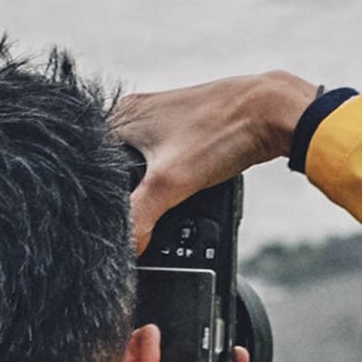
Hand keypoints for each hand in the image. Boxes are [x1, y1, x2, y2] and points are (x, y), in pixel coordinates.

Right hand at [109, 71, 314, 248]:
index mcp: (121, 115)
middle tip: (125, 220)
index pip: (86, 160)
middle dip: (116, 194)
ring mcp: (162, 119)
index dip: (91, 194)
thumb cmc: (223, 131)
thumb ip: (138, 218)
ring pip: (136, 162)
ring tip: (146, 210)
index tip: (97, 219)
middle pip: (109, 163)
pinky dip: (164, 179)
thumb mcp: (171, 182)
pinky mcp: (186, 129)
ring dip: (141, 187)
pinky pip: (161, 160)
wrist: (274, 113)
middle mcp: (136, 112)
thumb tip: (123, 249)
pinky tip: (173, 193)